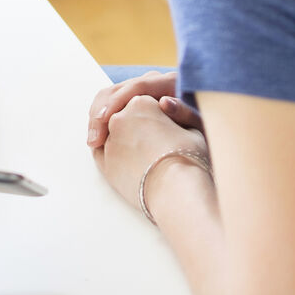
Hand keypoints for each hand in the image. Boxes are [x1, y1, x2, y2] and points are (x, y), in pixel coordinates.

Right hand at [88, 70, 202, 147]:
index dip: (118, 103)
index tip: (104, 121)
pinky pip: (113, 104)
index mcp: (171, 83)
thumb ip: (186, 113)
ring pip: (111, 95)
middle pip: (119, 88)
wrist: (213, 129)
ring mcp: (144, 90)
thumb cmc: (210, 130)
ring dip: (98, 116)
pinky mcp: (137, 101)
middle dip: (101, 112)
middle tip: (94, 139)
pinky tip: (98, 135)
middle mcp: (155, 82)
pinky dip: (102, 118)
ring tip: (93, 140)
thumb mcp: (204, 124)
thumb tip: (164, 103)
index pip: (137, 87)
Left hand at [92, 95, 208, 209]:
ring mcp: (109, 140)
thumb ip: (178, 112)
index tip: (165, 128)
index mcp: (141, 102)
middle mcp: (120, 117)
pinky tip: (126, 161)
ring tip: (143, 155)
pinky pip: (101, 152)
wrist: (177, 193)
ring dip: (123, 139)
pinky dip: (110, 153)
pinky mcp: (104, 163)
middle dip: (137, 126)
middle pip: (126, 116)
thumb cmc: (189, 159)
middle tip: (154, 143)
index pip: (144, 104)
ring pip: (111, 133)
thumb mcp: (192, 129)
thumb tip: (164, 102)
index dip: (156, 116)